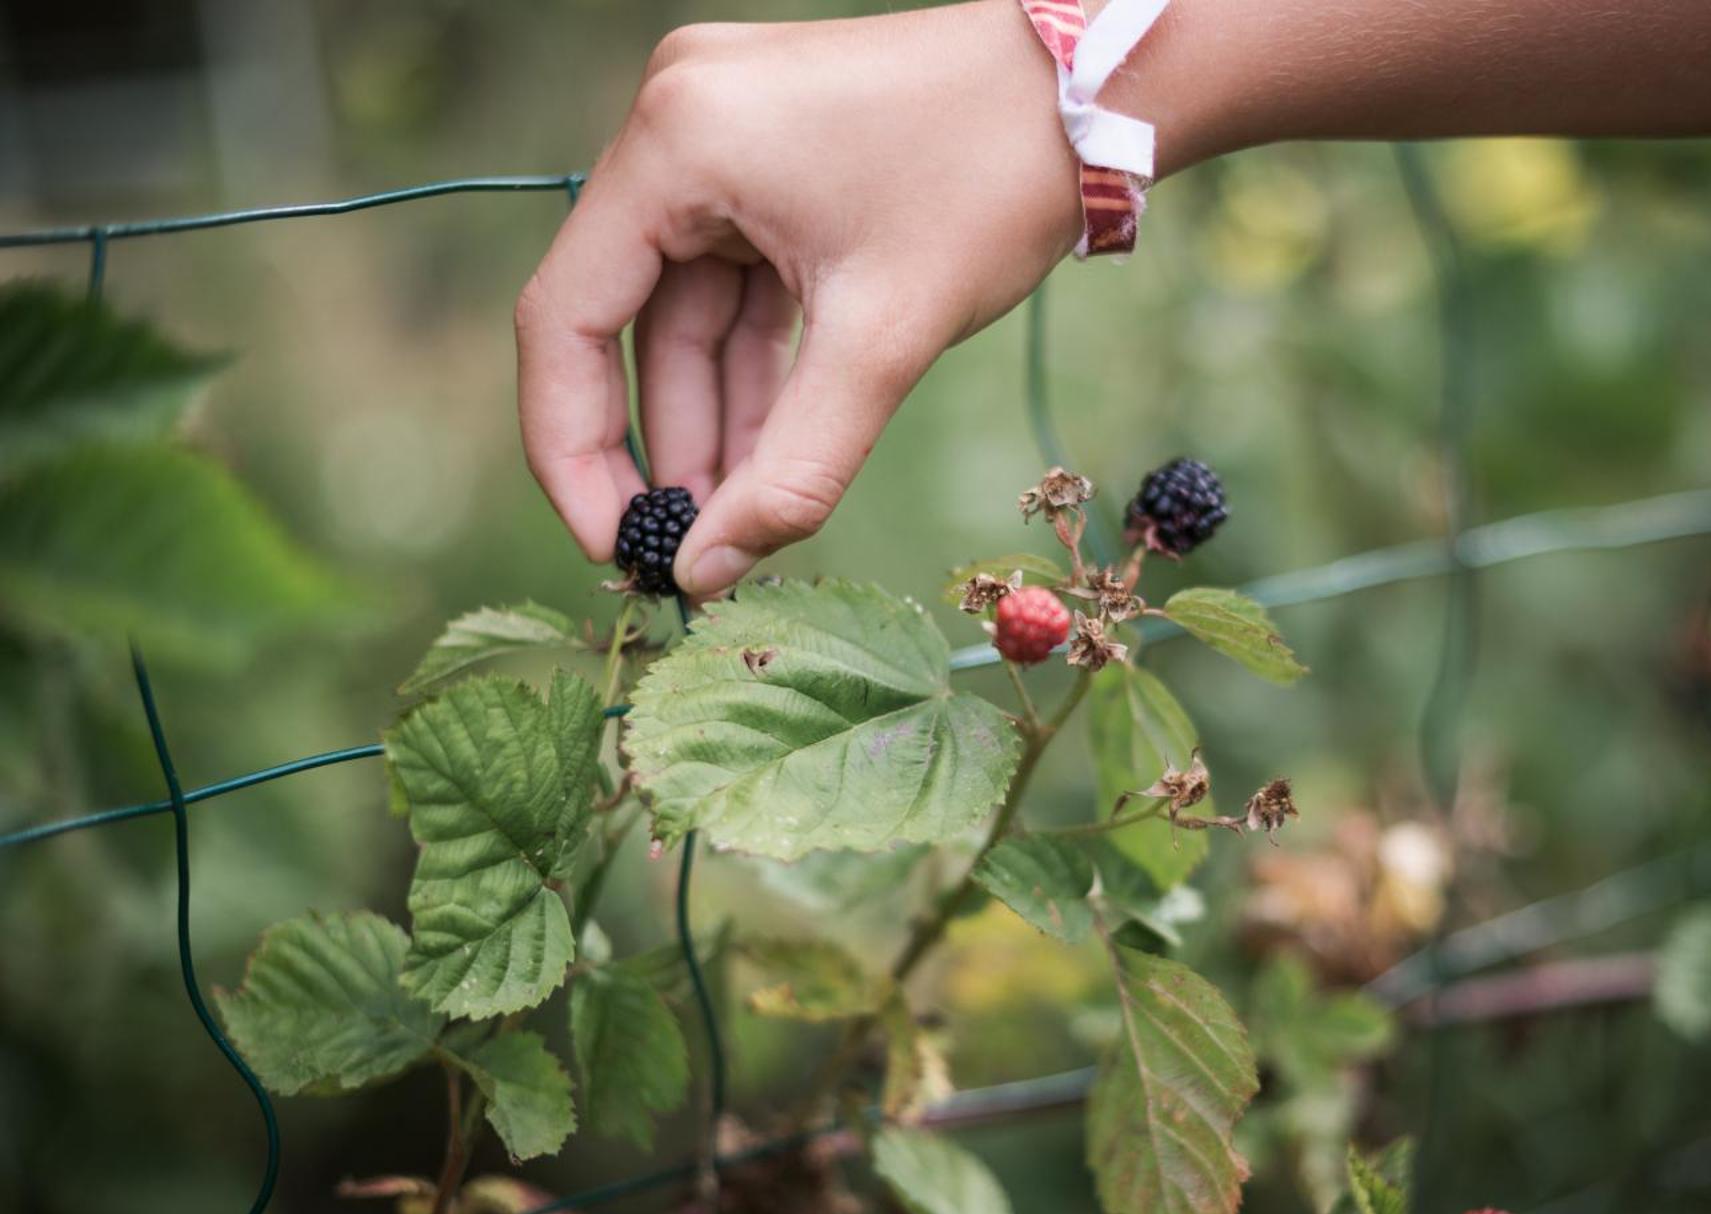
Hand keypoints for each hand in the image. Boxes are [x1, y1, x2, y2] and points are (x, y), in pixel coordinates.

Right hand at [515, 1, 1081, 595]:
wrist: (1091, 94)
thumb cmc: (993, 182)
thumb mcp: (884, 340)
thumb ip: (792, 468)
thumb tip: (711, 572)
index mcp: (676, 143)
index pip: (568, 319)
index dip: (575, 448)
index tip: (616, 545)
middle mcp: (674, 123)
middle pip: (621, 318)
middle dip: (663, 443)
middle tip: (685, 553)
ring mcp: (717, 135)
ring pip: (683, 310)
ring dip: (713, 417)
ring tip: (739, 520)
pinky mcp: (764, 157)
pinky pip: (731, 281)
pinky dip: (753, 367)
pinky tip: (769, 455)